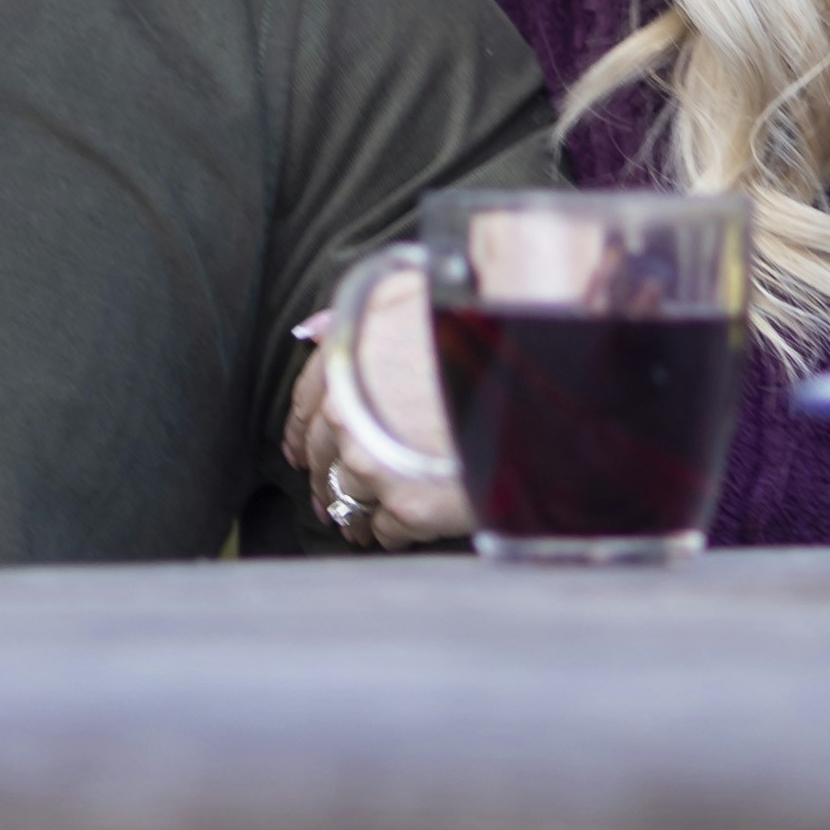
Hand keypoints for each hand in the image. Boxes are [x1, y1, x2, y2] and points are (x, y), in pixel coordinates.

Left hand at [286, 278, 469, 548]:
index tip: (300, 449)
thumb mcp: (404, 296)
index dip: (302, 431)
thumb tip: (314, 332)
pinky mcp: (408, 507)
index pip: (304, 405)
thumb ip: (353, 319)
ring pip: (346, 496)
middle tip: (327, 492)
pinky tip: (392, 532)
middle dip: (324, 474)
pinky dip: (386, 532)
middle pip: (321, 456)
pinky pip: (383, 529)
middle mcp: (347, 418)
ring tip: (358, 522)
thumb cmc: (475, 331)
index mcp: (343, 366)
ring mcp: (373, 465)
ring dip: (351, 509)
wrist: (529, 379)